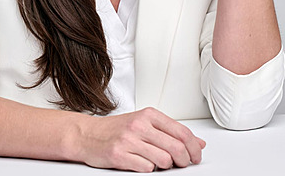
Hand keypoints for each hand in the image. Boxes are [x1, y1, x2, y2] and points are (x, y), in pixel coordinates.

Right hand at [77, 107, 205, 171]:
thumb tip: (198, 142)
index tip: (196, 156)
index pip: (182, 132)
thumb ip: (171, 132)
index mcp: (149, 114)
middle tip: (182, 164)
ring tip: (159, 163)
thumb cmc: (117, 129)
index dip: (194, 147)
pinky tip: (143, 164)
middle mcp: (139, 125)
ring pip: (164, 160)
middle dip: (184, 160)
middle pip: (176, 148)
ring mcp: (129, 140)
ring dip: (166, 166)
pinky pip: (146, 169)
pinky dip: (149, 169)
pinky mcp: (119, 155)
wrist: (87, 134)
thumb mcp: (145, 123)